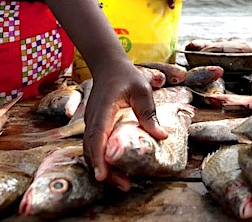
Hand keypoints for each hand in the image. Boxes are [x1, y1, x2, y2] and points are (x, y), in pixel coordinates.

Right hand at [83, 61, 167, 189]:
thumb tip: (161, 136)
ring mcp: (91, 123)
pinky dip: (101, 160)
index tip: (103, 175)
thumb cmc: (126, 76)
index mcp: (104, 109)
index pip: (97, 136)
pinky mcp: (94, 126)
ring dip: (103, 168)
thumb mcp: (142, 90)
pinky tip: (115, 169)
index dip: (98, 157)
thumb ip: (148, 112)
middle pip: (92, 150)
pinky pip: (93, 147)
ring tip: (122, 183)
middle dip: (104, 170)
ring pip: (90, 151)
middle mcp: (93, 118)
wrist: (109, 66)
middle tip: (124, 185)